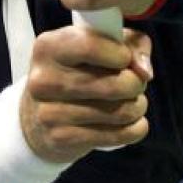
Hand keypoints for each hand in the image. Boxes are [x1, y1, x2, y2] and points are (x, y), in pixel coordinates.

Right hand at [20, 26, 153, 161]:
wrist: (38, 118)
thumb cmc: (76, 73)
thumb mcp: (95, 46)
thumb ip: (129, 44)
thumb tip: (145, 71)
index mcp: (48, 47)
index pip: (91, 45)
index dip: (121, 54)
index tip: (125, 59)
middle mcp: (44, 79)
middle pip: (115, 83)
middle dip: (136, 83)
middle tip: (132, 84)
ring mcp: (50, 112)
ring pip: (122, 111)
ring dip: (137, 106)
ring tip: (130, 102)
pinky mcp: (63, 138)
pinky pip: (120, 135)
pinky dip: (135, 128)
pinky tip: (128, 123)